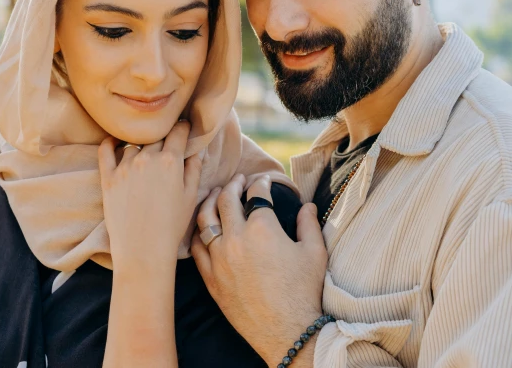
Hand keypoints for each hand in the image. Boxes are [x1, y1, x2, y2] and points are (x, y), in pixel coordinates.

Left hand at [99, 120, 202, 271]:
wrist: (143, 250)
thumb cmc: (171, 227)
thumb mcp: (191, 197)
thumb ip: (194, 169)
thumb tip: (195, 151)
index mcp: (171, 161)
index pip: (178, 132)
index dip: (183, 128)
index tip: (183, 127)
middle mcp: (148, 158)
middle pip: (156, 137)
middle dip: (163, 137)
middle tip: (165, 142)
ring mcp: (125, 166)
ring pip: (134, 144)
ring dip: (141, 146)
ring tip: (144, 153)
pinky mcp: (108, 177)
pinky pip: (106, 150)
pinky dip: (110, 143)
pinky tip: (114, 141)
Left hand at [191, 174, 327, 365]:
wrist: (287, 332)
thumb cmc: (305, 293)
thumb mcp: (315, 253)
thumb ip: (309, 224)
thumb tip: (307, 206)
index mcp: (263, 228)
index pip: (256, 193)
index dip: (261, 182)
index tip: (263, 180)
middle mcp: (236, 238)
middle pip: (226, 199)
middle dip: (233, 184)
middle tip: (238, 180)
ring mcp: (219, 259)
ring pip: (204, 219)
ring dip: (209, 202)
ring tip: (215, 195)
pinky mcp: (211, 278)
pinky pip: (196, 248)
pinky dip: (198, 232)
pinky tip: (203, 228)